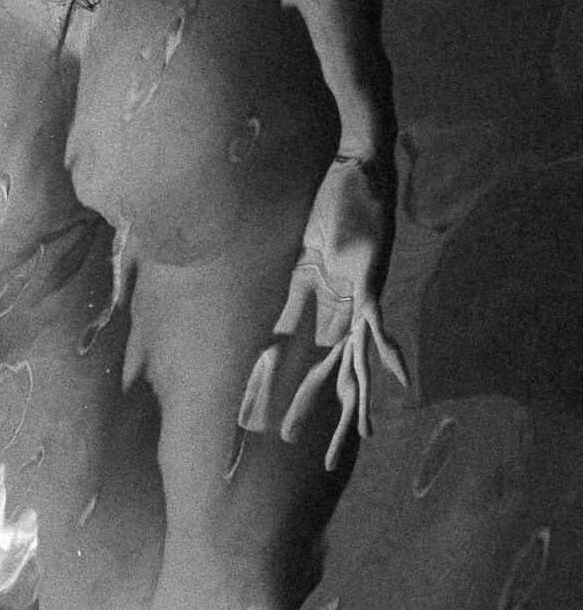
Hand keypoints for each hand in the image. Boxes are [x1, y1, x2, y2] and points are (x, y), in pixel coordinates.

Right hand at [238, 154, 407, 470]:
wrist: (360, 166)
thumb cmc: (328, 192)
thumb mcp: (284, 229)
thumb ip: (259, 248)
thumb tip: (207, 252)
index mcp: (306, 296)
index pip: (277, 350)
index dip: (264, 382)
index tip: (250, 415)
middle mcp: (332, 308)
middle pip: (315, 369)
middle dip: (304, 408)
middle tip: (288, 442)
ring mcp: (353, 301)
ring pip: (350, 363)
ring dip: (350, 400)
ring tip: (354, 437)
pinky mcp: (370, 286)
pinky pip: (378, 327)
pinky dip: (389, 355)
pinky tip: (401, 381)